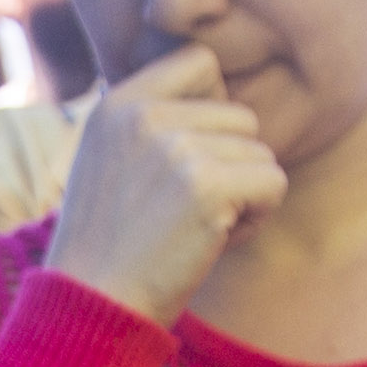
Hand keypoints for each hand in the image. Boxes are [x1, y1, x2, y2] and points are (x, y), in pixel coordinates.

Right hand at [42, 45, 285, 319]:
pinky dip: (257, 217)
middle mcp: (145, 115)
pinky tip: (216, 241)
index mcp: (117, 103)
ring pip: (261, 152)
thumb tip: (218, 97)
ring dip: (244, 195)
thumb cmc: (108, 245)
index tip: (194, 153)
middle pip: (241, 116)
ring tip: (196, 227)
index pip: (201, 62)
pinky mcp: (208, 186)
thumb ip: (150, 122)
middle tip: (191, 209)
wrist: (92, 305)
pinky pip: (274, 182)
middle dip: (231, 164)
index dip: (215, 106)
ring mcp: (176, 147)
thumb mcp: (108, 161)